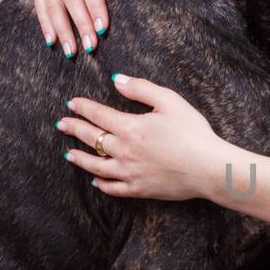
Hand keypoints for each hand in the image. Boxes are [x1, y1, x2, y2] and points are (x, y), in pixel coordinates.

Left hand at [56, 73, 228, 201]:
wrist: (208, 168)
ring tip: (69, 154)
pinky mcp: (139, 189)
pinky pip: (113, 188)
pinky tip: (95, 181)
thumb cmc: (193, 132)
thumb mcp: (170, 101)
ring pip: (96, 166)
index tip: (72, 103)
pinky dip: (102, 184)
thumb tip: (117, 80)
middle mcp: (124, 151)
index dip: (82, 108)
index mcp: (130, 127)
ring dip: (80, 158)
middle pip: (92, 139)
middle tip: (62, 124)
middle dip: (74, 129)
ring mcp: (129, 172)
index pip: (98, 115)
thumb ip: (141, 88)